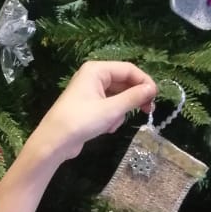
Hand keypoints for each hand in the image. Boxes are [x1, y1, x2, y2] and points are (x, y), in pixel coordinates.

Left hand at [32, 60, 156, 163]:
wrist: (54, 141)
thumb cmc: (81, 121)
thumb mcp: (111, 109)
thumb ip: (134, 97)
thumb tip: (152, 89)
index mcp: (96, 70)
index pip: (129, 69)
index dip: (144, 81)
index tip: (156, 97)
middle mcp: (93, 77)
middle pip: (124, 82)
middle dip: (134, 98)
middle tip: (148, 111)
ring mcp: (90, 92)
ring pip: (118, 97)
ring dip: (120, 111)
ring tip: (113, 123)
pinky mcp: (89, 107)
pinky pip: (109, 107)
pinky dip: (112, 117)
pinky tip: (105, 128)